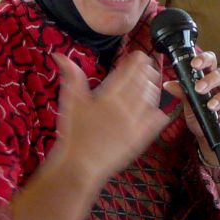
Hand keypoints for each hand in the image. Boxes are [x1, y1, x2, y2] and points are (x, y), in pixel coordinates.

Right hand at [51, 52, 170, 184]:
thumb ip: (71, 77)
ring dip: (153, 88)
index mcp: (108, 97)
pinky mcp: (140, 139)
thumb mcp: (70, 102)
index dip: (136, 61)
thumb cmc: (73, 133)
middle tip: (149, 64)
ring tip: (153, 81)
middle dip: (147, 71)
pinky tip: (159, 108)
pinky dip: (159, 113)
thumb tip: (60, 56)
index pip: (126, 73)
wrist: (80, 165)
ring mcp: (134, 124)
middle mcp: (124, 108)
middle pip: (141, 84)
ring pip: (150, 100)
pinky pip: (155, 122)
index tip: (140, 55)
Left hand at [161, 48, 219, 166]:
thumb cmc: (201, 116)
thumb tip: (168, 85)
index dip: (204, 60)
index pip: (210, 63)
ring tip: (210, 106)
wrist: (209, 137)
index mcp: (210, 79)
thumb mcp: (189, 105)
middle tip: (199, 88)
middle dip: (210, 80)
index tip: (194, 64)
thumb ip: (182, 93)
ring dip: (219, 99)